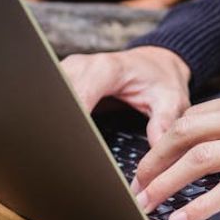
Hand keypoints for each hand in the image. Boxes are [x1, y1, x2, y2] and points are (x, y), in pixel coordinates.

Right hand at [59, 46, 191, 144]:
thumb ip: (164, 124)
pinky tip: (59, 136)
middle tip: (64, 156)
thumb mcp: (171, 100)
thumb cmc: (160, 79)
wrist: (153, 63)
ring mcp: (67, 71)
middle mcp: (81, 66)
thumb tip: (157, 153)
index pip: (78, 96)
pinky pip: (51, 99)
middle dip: (59, 125)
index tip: (75, 145)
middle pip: (57, 97)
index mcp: (106, 69)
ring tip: (60, 148)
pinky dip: (54, 117)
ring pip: (48, 97)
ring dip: (53, 122)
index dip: (73, 121)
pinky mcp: (61, 80)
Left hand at [132, 84, 219, 219]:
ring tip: (146, 204)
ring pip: (199, 158)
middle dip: (153, 160)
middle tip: (135, 185)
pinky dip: (198, 206)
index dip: (164, 141)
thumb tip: (217, 146)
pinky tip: (183, 219)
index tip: (150, 163)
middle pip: (186, 131)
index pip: (195, 115)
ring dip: (165, 183)